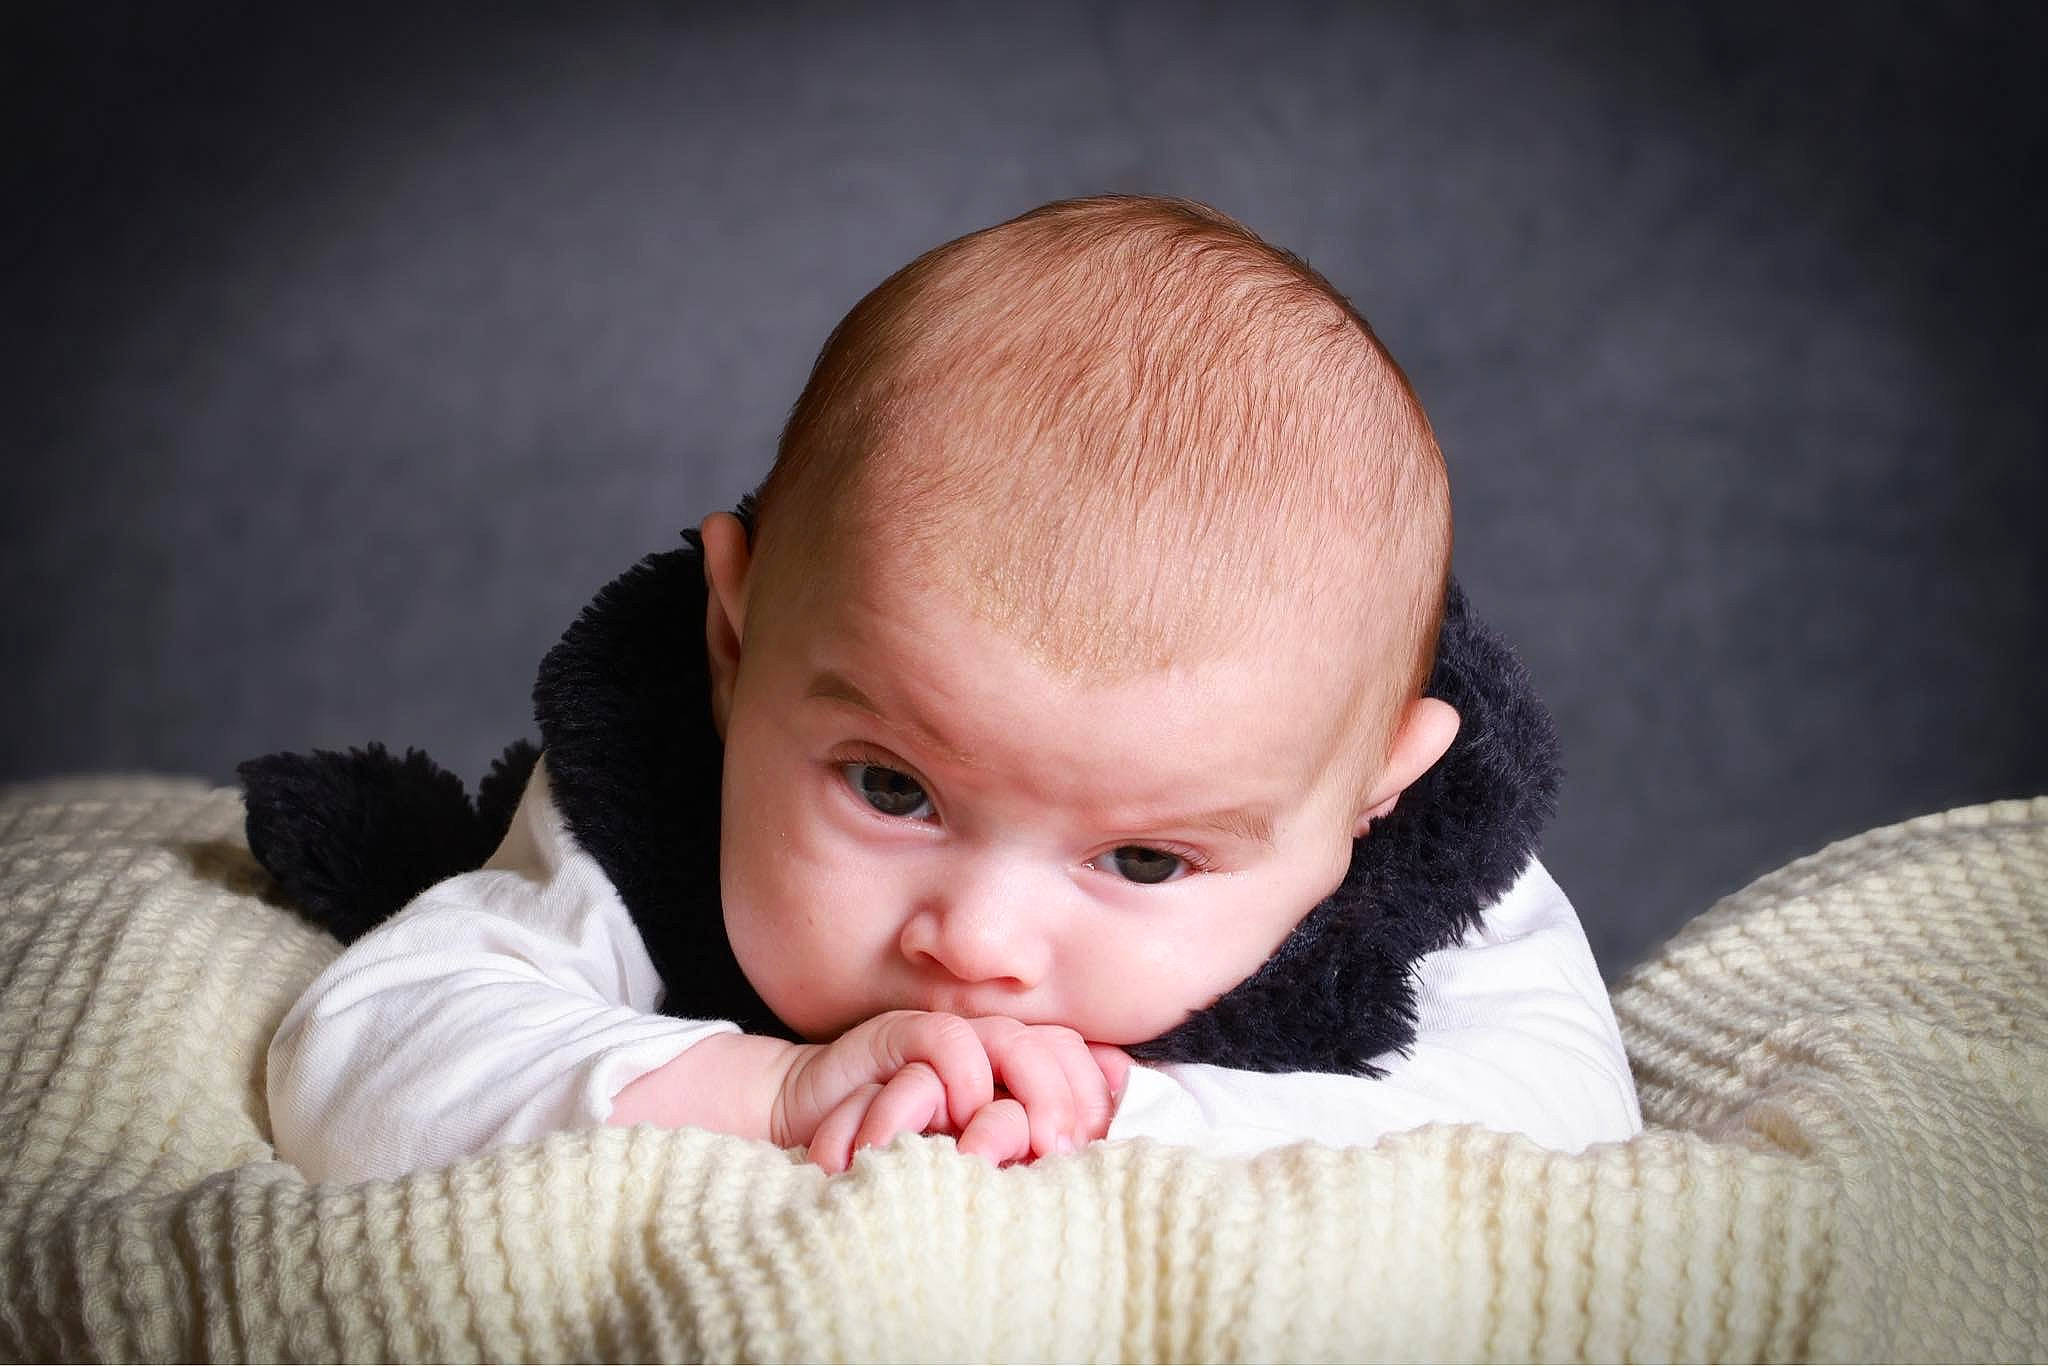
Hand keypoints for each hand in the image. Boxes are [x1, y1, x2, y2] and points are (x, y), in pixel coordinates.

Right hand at [795, 1014, 1131, 1172]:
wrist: (809, 1122)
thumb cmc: (896, 1148)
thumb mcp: (970, 1156)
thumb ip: (1024, 1145)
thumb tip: (1089, 1147)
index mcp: (1007, 1064)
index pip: (1074, 1057)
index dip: (1094, 1094)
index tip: (1094, 1146)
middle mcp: (983, 1042)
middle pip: (1053, 1044)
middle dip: (1071, 1095)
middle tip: (1069, 1150)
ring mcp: (944, 1035)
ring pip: (1011, 1038)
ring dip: (1034, 1089)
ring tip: (1040, 1143)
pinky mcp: (898, 1034)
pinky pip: (947, 1041)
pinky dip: (965, 1076)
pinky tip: (965, 1116)